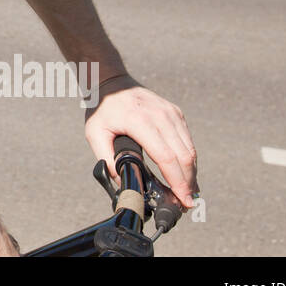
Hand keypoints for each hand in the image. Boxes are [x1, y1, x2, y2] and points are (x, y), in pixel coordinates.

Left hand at [83, 75, 199, 207]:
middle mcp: (160, 115)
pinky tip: (185, 174)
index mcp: (140, 120)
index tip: (182, 199)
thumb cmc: (102, 109)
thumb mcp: (94, 133)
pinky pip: (187, 140)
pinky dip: (189, 159)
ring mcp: (171, 112)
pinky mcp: (176, 113)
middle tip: (187, 203)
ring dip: (191, 173)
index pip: (166, 156)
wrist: (112, 82)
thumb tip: (123, 180)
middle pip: (184, 156)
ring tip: (187, 193)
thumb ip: (106, 158)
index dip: (177, 181)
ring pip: (189, 149)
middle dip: (188, 182)